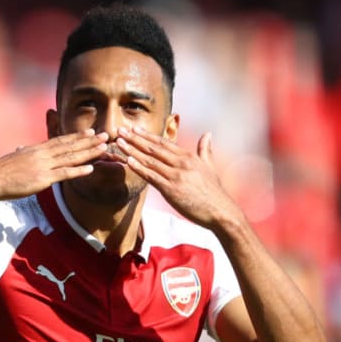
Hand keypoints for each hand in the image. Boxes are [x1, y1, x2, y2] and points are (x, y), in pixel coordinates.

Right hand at [0, 129, 108, 199]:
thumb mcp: (13, 158)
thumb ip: (21, 152)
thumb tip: (20, 148)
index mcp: (36, 149)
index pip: (61, 140)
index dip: (77, 136)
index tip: (90, 131)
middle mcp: (43, 154)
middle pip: (70, 146)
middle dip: (89, 141)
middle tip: (106, 135)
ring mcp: (44, 165)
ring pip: (71, 157)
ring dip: (89, 152)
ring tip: (104, 148)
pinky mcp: (43, 178)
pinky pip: (65, 174)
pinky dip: (79, 171)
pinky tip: (91, 168)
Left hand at [116, 126, 243, 229]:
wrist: (221, 212)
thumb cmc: (215, 192)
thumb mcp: (210, 167)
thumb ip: (205, 150)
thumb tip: (208, 134)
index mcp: (188, 157)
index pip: (163, 143)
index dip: (147, 135)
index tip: (133, 128)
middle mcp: (181, 163)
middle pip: (153, 148)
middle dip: (135, 138)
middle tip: (120, 130)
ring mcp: (176, 175)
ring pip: (149, 160)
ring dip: (132, 150)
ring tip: (119, 143)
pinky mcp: (171, 189)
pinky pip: (151, 176)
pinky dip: (139, 168)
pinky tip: (128, 161)